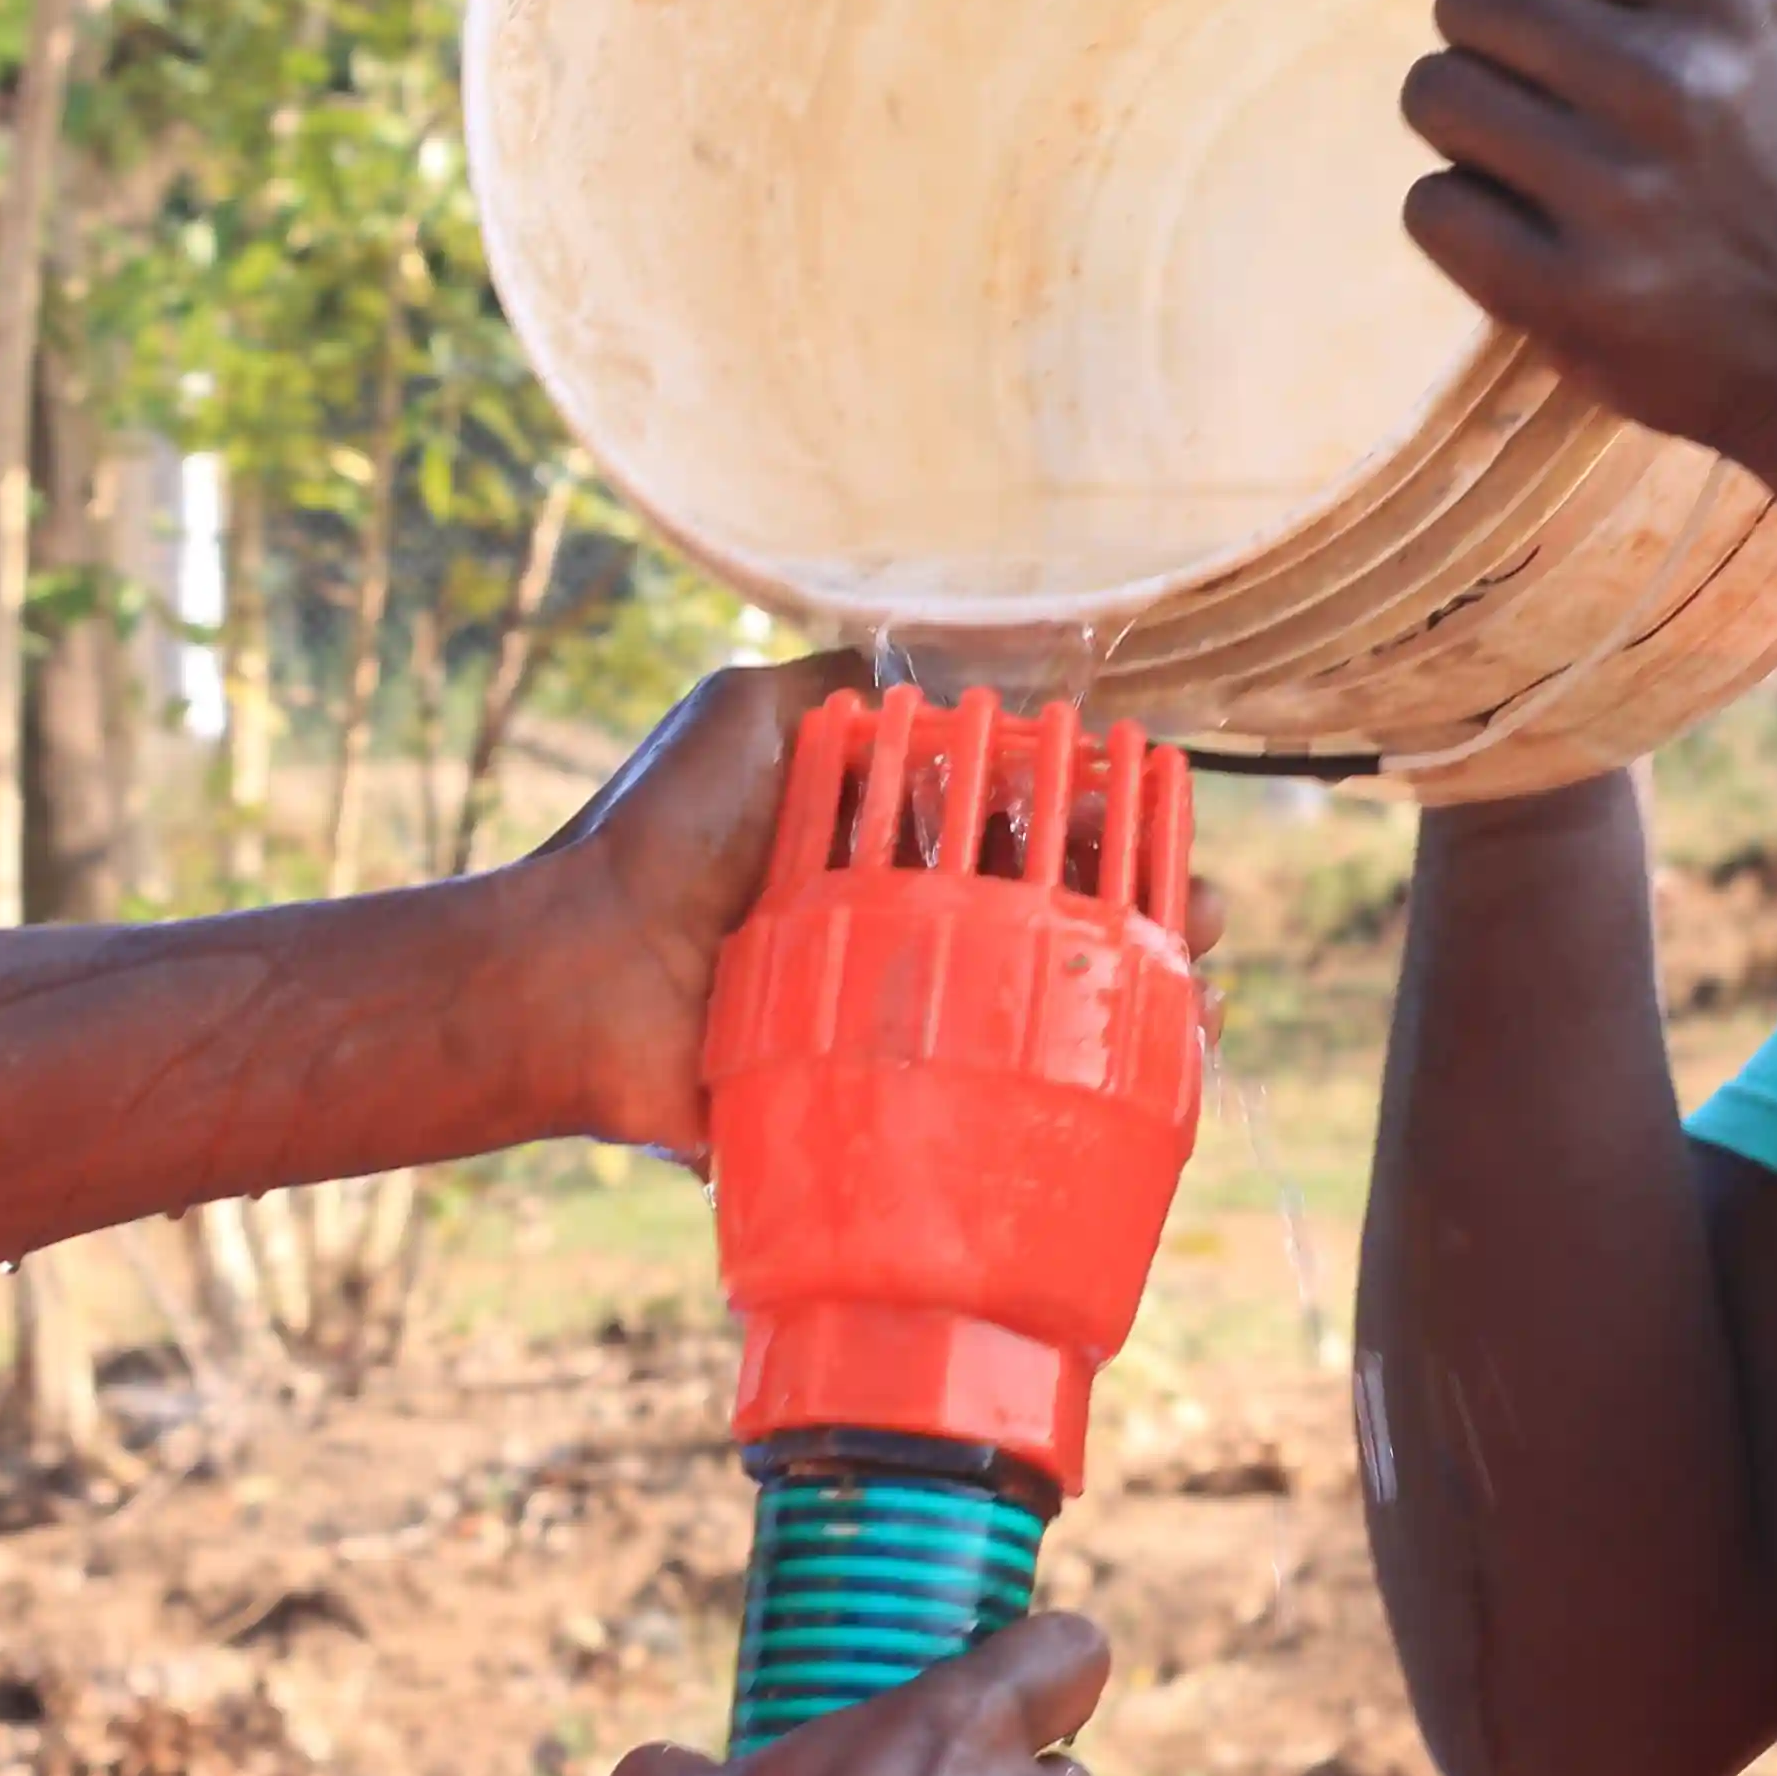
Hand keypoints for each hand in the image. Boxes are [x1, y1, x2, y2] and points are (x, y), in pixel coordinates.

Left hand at [510, 656, 1238, 1156]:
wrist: (573, 973)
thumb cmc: (653, 836)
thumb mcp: (747, 715)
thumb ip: (846, 687)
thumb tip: (950, 679)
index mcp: (880, 840)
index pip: (1023, 830)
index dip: (1104, 833)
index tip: (1165, 838)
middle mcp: (895, 927)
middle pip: (1050, 924)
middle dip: (1141, 927)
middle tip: (1203, 931)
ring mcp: (888, 1014)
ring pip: (1035, 1013)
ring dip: (1127, 1014)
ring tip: (1194, 1016)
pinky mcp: (870, 1090)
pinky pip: (979, 1096)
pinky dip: (1060, 1095)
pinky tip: (1126, 1094)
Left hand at [1399, 0, 1776, 449]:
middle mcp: (1673, 87)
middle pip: (1465, 0)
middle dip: (1489, 36)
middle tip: (1543, 82)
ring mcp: (1617, 197)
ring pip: (1434, 96)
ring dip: (1466, 122)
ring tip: (1530, 151)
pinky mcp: (1566, 296)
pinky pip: (1430, 206)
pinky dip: (1459, 215)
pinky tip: (1522, 225)